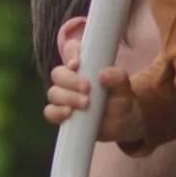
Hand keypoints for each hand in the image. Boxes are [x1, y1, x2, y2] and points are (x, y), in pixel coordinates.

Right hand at [42, 16, 142, 140]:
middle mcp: (72, 79)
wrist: (123, 125)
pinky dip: (56, 112)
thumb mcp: (125, 89)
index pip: (71, 51)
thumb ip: (118, 78)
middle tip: (86, 88)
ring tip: (85, 104)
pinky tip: (68, 113)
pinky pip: (50, 112)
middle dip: (70, 80)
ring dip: (66, 97)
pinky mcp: (62, 114)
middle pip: (58, 73)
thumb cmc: (122, 101)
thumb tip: (103, 74)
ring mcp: (65, 97)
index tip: (77, 64)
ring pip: (54, 92)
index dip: (71, 54)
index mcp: (86, 66)